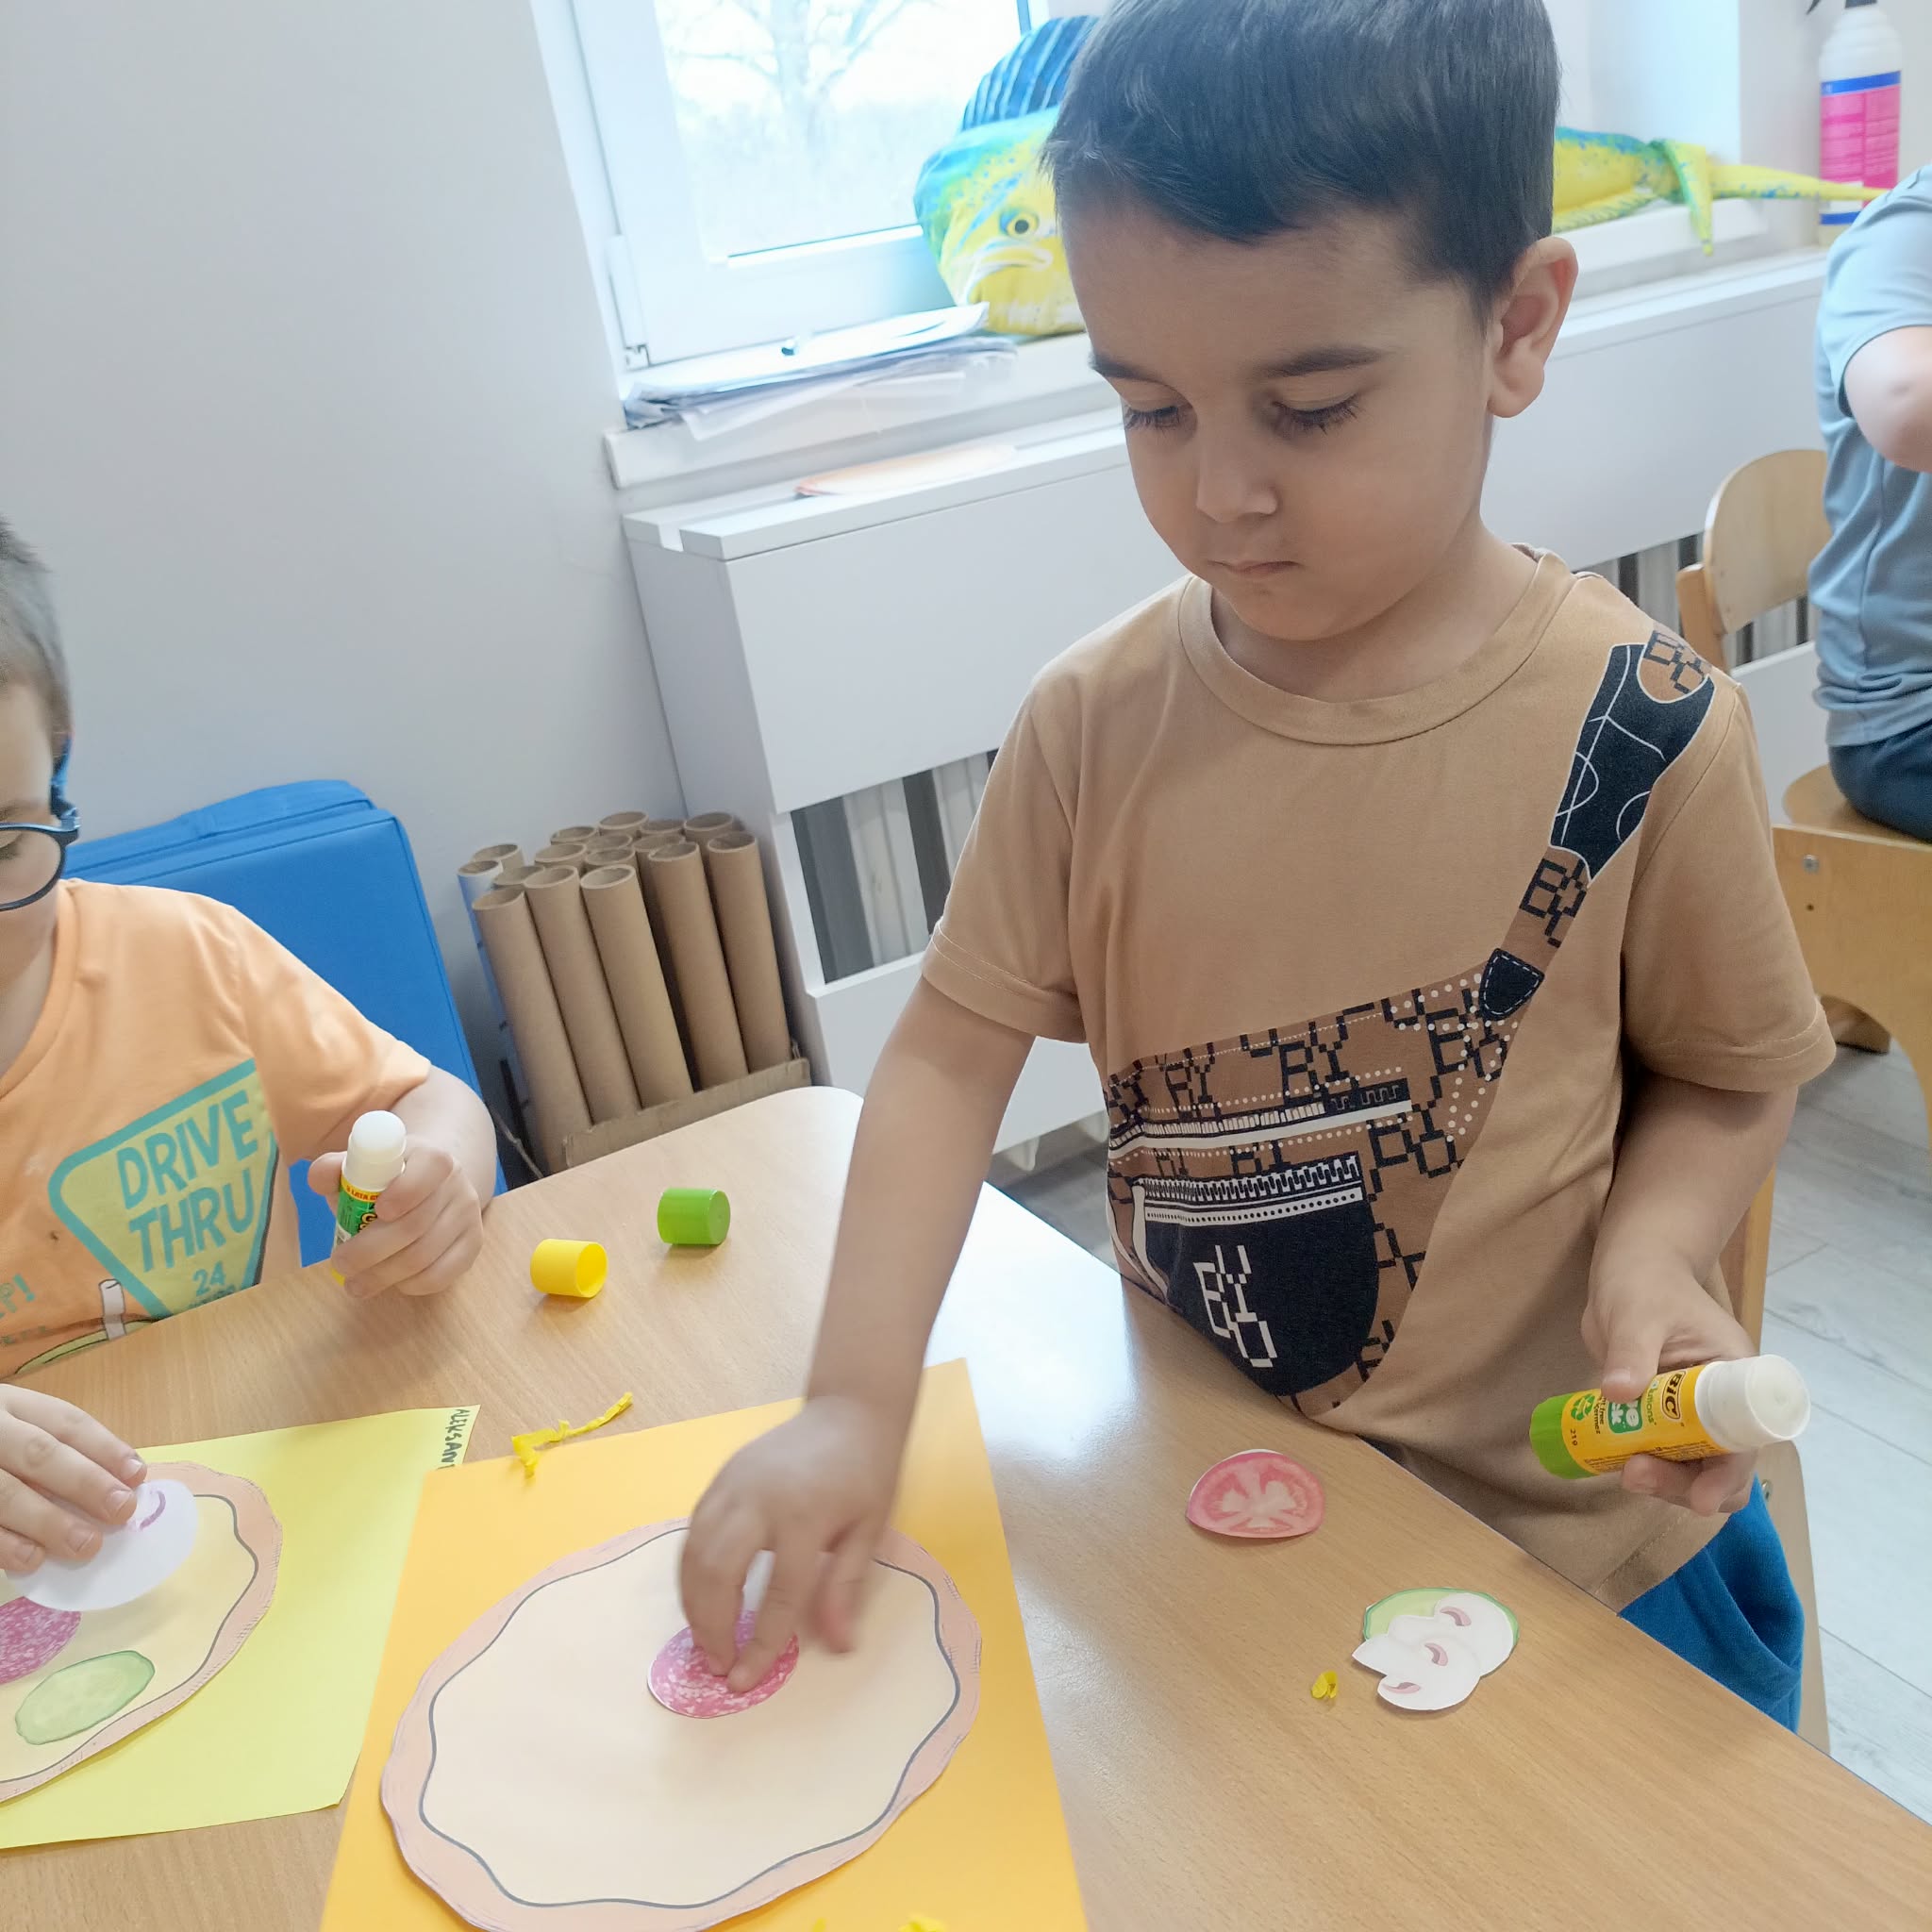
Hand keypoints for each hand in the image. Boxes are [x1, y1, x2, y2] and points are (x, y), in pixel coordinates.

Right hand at [0, 1387, 144, 1572]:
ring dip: (46, 1522)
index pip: (63, 1421)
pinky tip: (29, 1560)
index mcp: (6, 1402)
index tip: (137, 1475)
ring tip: (84, 1545)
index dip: (104, 1447)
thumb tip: (116, 1480)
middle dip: (83, 1483)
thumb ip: (50, 1445)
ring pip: (3, 1493)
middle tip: (120, 1512)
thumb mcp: (8, 1423)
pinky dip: (3, 1544)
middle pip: (36, 1453)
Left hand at [309, 1140, 482, 1298]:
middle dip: (371, 1250)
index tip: (378, 1210)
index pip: (430, 1168)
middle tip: (340, 1264)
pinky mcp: (472, 1244)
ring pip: (425, 1255)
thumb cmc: (387, 1179)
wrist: (434, 1185)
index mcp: (431, 1156)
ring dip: (384, 1275)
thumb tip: (319, 1177)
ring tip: (354, 1284)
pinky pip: (442, 1274)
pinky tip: (392, 1284)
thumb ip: (335, 1168)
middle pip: (417, 1224)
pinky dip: (411, 1285)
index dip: (406, 1191)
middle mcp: (457, 1184)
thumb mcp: (362, 1167)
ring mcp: (468, 1216)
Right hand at [680, 1396, 901, 1692]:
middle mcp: (758, 1499)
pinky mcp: (720, 1477)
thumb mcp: (870, 1530)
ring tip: (705, 1641)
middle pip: (719, 1572)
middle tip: (717, 1664)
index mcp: (804, 1516)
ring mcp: (733, 1484)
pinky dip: (690, 1571)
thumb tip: (839, 1647)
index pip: (778, 1594)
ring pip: (694, 1552)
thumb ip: (846, 1586)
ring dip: (693, 1603)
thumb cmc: (866, 1473)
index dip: (760, 1644)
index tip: (746, 1681)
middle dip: (711, 1626)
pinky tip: (701, 1598)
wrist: (847, 1410)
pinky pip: (693, 1531)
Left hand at [1583, 1253, 1756, 1516]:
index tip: (1701, 1497)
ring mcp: (1695, 1412)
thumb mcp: (1636, 1313)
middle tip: (1634, 1474)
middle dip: (1686, 1483)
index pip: (1746, 1438)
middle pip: (1723, 1465)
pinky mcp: (1666, 1417)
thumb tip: (1618, 1393)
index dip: (1728, 1473)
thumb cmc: (1644, 1282)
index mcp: (1737, 1374)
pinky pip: (1664, 1456)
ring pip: (1694, 1468)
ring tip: (1620, 1469)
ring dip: (1663, 1480)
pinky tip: (1613, 1462)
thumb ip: (1630, 1350)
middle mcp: (1724, 1401)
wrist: (1631, 1270)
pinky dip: (1645, 1466)